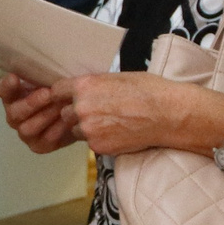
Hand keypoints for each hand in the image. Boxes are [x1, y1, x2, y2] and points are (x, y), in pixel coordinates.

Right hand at [0, 71, 73, 152]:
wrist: (80, 112)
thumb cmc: (63, 89)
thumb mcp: (54, 77)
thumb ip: (45, 72)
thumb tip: (44, 61)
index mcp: (14, 95)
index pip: (3, 90)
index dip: (7, 86)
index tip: (14, 78)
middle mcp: (15, 114)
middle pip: (14, 112)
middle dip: (32, 103)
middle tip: (49, 93)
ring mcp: (25, 132)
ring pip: (27, 128)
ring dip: (45, 116)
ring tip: (61, 106)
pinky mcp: (39, 145)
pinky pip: (45, 140)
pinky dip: (57, 130)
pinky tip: (67, 121)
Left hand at [52, 71, 223, 158]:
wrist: (167, 114)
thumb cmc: (148, 91)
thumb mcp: (116, 78)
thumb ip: (94, 85)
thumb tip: (84, 90)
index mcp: (84, 86)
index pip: (56, 91)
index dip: (60, 95)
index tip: (62, 99)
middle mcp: (81, 107)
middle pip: (64, 113)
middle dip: (74, 114)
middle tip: (97, 112)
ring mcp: (88, 129)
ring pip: (76, 130)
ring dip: (86, 128)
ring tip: (111, 122)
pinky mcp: (98, 146)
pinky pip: (90, 143)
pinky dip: (99, 139)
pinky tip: (118, 132)